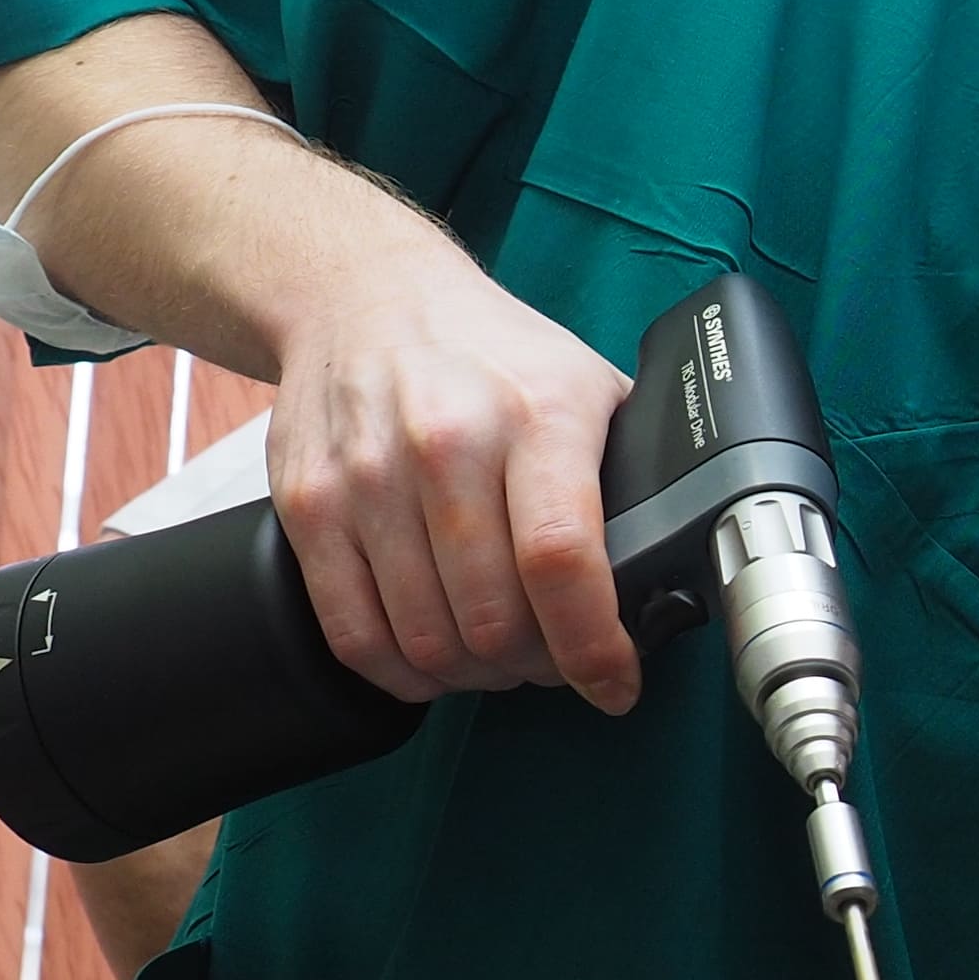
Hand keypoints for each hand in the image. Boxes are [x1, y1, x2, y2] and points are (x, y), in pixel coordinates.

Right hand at [268, 251, 640, 708]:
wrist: (366, 296)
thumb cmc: (491, 355)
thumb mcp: (586, 385)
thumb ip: (629, 474)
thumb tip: (669, 573)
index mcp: (536, 415)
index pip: (560, 557)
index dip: (593, 646)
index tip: (614, 682)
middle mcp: (446, 445)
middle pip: (494, 618)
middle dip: (539, 668)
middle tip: (555, 662)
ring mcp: (367, 478)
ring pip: (428, 639)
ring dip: (475, 675)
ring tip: (499, 657)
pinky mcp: (308, 506)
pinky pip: (353, 634)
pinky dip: (402, 673)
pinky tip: (433, 661)